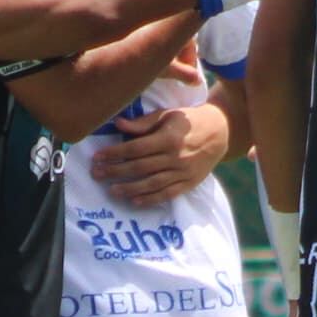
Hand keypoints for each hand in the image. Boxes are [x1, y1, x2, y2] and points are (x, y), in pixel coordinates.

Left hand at [90, 100, 231, 204]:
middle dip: (116, 171)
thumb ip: (143, 123)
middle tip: (97, 174)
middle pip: (140, 167)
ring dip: (129, 188)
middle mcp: (175, 157)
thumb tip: (118, 125)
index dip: (114, 153)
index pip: (135, 148)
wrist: (220, 132)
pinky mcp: (189, 183)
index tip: (98, 157)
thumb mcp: (167, 115)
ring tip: (112, 191)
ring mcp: (183, 172)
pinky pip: (168, 194)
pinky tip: (135, 201)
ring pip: (152, 183)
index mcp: (168, 138)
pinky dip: (151, 199)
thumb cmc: (188, 121)